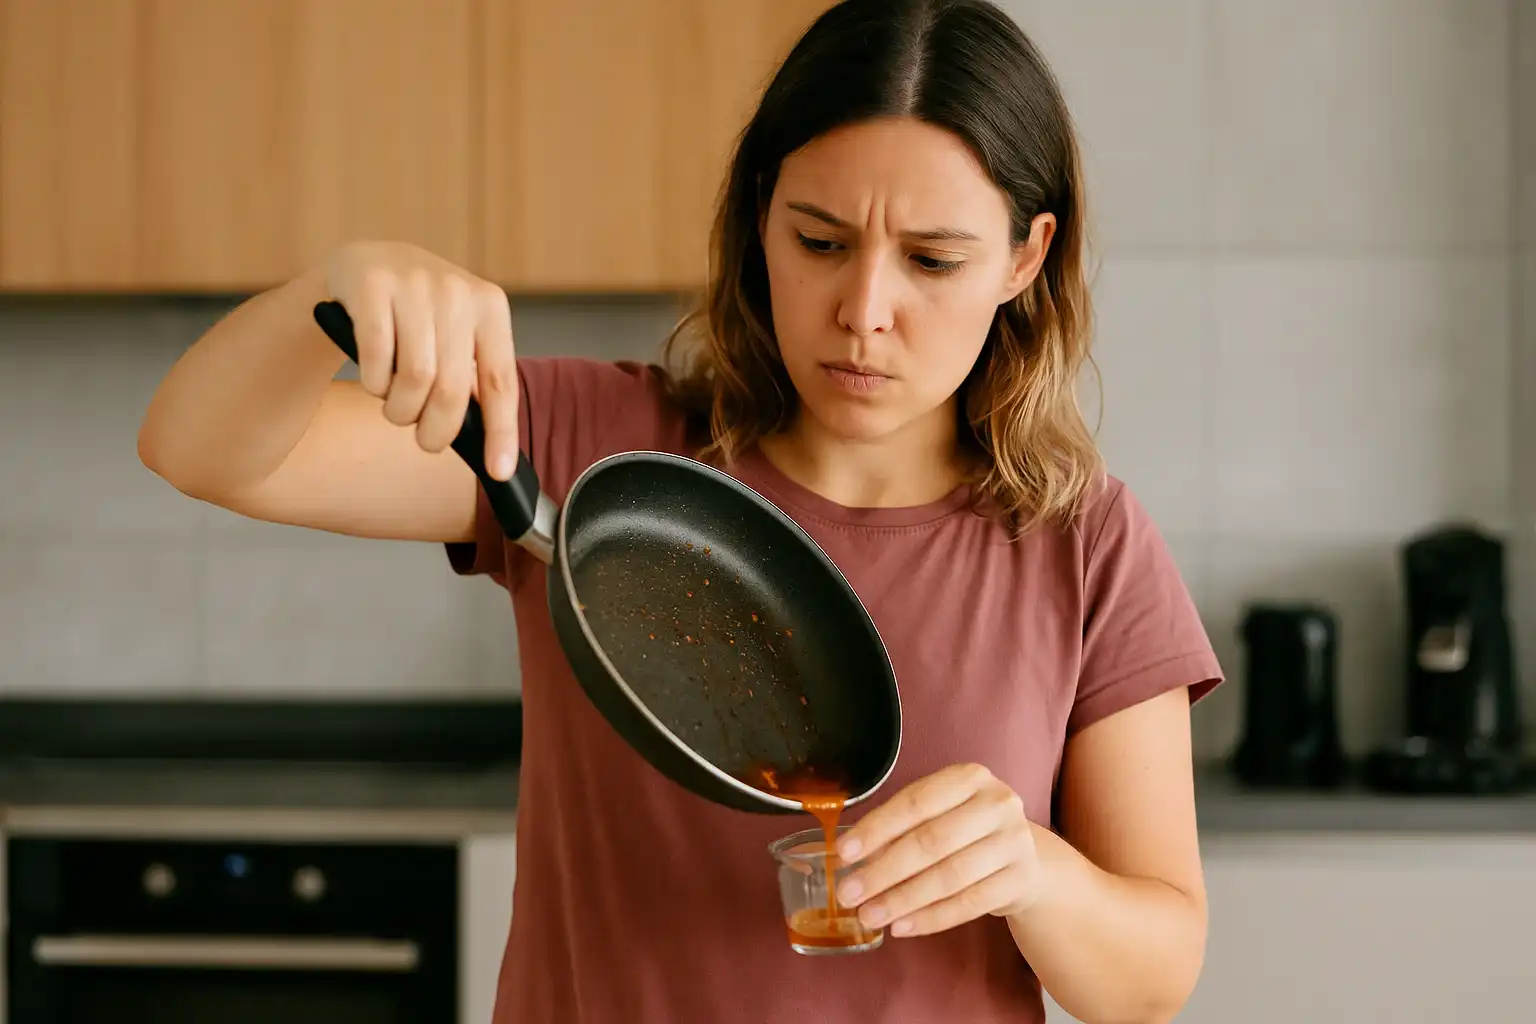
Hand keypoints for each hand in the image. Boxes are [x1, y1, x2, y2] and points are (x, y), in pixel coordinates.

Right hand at [323, 240, 519, 478]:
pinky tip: (376, 379)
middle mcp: (457, 291)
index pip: (502, 381)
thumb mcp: (458, 337)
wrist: (369, 264)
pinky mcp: (370, 285)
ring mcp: (413, 283)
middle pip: (453, 390)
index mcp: (490, 307)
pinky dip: (374, 383)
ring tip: (398, 405)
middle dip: (436, 431)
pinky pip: (375, 359)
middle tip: (427, 440)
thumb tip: (495, 452)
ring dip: (401, 409)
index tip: (498, 470)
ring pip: (414, 378)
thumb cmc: (422, 316)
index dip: (501, 432)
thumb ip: (475, 382)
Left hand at [834, 763, 1041, 937]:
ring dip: (903, 900)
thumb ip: (901, 829)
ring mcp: (1014, 842)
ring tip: (869, 915)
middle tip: (848, 894)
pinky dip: (931, 918)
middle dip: (884, 871)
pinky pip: (969, 904)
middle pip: (931, 841)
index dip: (876, 828)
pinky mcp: (1021, 879)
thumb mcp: (940, 814)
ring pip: (949, 876)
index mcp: (970, 777)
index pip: (915, 802)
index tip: (844, 853)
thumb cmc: (968, 830)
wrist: (1025, 857)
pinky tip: (901, 927)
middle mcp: (997, 804)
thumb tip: (853, 861)